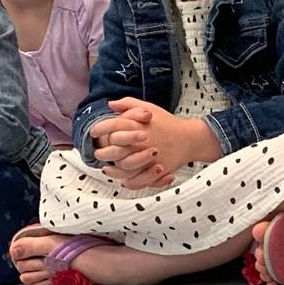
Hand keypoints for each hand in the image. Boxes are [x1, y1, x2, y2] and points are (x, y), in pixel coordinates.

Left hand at [97, 98, 217, 184]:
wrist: (190, 138)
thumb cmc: (168, 122)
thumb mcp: (148, 107)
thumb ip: (128, 104)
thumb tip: (109, 105)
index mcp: (136, 125)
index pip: (110, 127)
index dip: (99, 129)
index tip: (93, 133)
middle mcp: (139, 142)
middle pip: (113, 150)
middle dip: (102, 152)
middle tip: (97, 153)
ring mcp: (147, 158)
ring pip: (122, 167)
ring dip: (112, 169)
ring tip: (106, 168)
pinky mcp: (154, 170)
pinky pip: (136, 179)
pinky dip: (126, 180)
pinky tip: (121, 178)